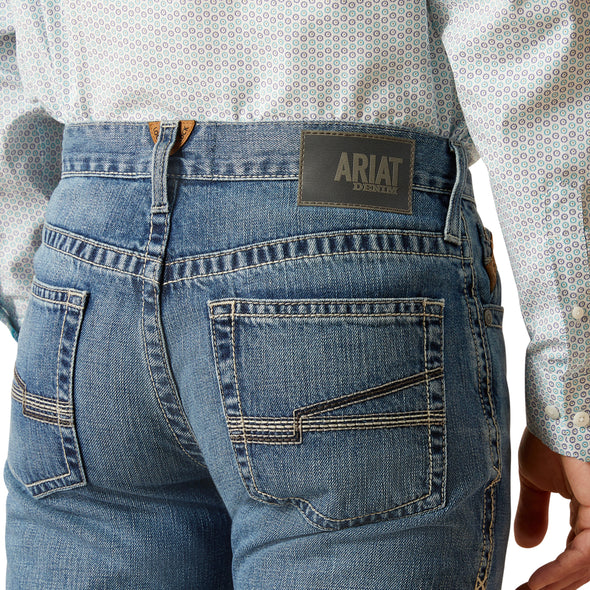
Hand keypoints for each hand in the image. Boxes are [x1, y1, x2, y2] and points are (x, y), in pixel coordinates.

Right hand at [515, 428, 589, 589]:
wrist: (555, 410)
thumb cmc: (548, 436)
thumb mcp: (535, 480)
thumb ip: (534, 512)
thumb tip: (527, 545)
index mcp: (588, 509)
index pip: (575, 553)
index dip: (552, 575)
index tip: (525, 588)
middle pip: (582, 566)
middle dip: (554, 584)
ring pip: (585, 566)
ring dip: (554, 584)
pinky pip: (585, 555)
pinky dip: (560, 571)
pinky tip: (536, 583)